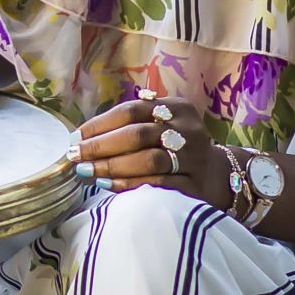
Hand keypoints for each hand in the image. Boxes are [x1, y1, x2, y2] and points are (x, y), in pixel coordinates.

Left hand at [72, 96, 232, 208]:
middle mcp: (189, 131)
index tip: (76, 137)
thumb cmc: (177, 149)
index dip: (101, 124)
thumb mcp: (163, 126)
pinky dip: (130, 184)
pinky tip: (108, 185)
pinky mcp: (196, 187)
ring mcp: (195, 159)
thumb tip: (82, 137)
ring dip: (112, 166)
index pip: (132, 110)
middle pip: (138, 134)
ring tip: (86, 171)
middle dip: (101, 145)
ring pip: (149, 160)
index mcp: (178, 108)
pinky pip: (158, 185)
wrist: (219, 177)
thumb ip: (131, 125)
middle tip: (75, 155)